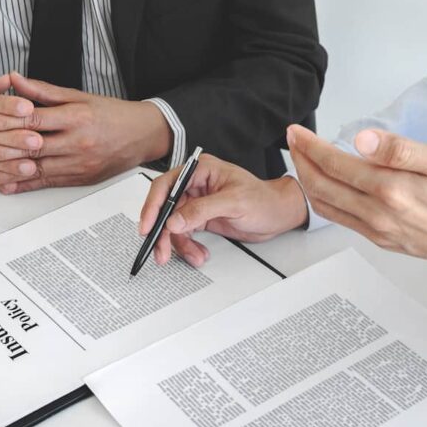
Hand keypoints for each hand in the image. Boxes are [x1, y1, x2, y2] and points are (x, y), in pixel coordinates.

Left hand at [0, 72, 172, 192]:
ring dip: (9, 173)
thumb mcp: (79, 96)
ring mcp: (79, 164)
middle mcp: (77, 144)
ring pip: (38, 170)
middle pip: (32, 148)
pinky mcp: (80, 179)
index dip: (6, 121)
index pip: (34, 121)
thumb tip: (13, 79)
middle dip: (1, 150)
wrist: (144, 136)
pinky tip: (8, 187)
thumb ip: (43, 91)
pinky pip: (48, 183)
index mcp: (76, 118)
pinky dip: (26, 186)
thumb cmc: (113, 115)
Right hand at [138, 154, 308, 267]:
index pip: (166, 185)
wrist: (278, 214)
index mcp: (200, 170)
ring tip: (194, 256)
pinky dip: (189, 247)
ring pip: (174, 225)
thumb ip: (202, 210)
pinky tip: (199, 253)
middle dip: (163, 232)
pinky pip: (185, 234)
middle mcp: (195, 185)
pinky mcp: (201, 218)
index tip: (148, 226)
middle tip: (161, 251)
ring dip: (179, 244)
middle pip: (166, 208)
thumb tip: (176, 220)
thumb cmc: (264, 199)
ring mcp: (197, 203)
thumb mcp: (234, 202)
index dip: (153, 206)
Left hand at [288, 125, 426, 281]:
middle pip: (322, 188)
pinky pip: (342, 221)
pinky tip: (326, 188)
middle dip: (302, 162)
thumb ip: (400, 150)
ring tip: (302, 161)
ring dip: (309, 183)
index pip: (336, 165)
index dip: (311, 147)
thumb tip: (362, 140)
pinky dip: (325, 202)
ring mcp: (378, 231)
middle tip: (292, 141)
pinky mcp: (382, 240)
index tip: (298, 132)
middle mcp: (379, 215)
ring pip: (327, 207)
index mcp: (391, 191)